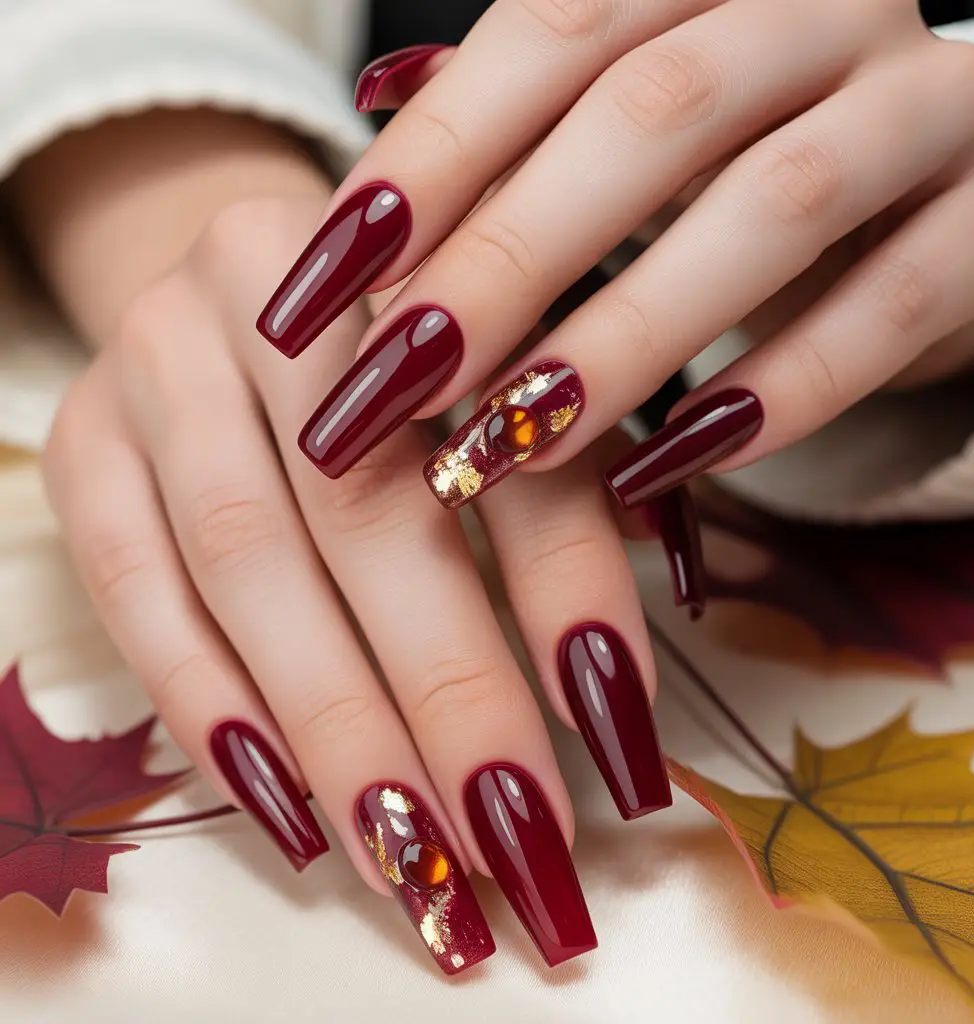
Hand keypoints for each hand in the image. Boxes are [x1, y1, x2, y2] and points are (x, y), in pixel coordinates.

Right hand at [14, 109, 679, 972]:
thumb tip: (613, 696)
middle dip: (449, 694)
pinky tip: (286, 804)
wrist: (252, 283)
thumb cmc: (412, 355)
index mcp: (427, 268)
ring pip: (247, 562)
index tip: (618, 744)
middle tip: (512, 839)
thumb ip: (568, 508)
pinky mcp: (84, 438)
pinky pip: (133, 584)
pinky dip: (210, 704)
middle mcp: (279, 293)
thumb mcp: (508, 397)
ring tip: (409, 856)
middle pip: (369, 512)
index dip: (572, 598)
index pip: (512, 444)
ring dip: (334, 726)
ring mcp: (161, 362)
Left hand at [261, 0, 973, 509]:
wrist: (937, 200)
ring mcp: (925, 108)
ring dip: (628, 336)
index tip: (323, 287)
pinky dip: (775, 394)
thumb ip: (523, 120)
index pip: (547, 33)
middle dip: (508, 257)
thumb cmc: (749, 165)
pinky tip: (668, 465)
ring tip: (513, 441)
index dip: (430, 159)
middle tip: (399, 381)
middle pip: (647, 116)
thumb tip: (371, 112)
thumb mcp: (635, 133)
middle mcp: (823, 9)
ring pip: (771, 207)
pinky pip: (888, 311)